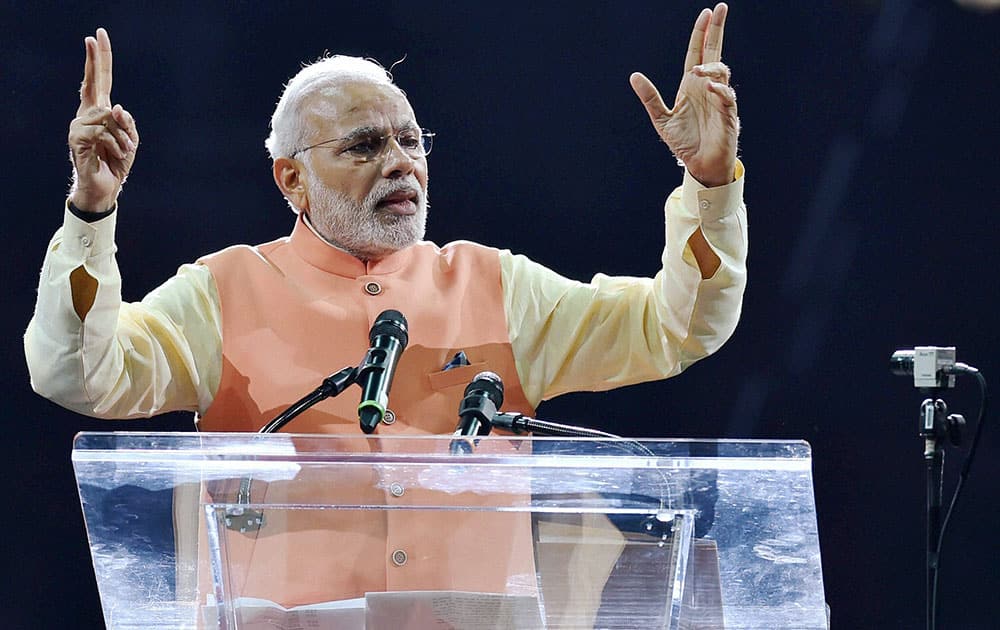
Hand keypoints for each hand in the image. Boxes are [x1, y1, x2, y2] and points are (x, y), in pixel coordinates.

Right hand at [68, 28, 138, 211]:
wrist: (107, 186)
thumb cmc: (118, 161)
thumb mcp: (131, 140)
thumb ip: (128, 123)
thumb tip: (117, 107)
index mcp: (102, 110)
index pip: (99, 81)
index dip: (98, 60)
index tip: (95, 36)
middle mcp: (88, 113)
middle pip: (92, 81)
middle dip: (95, 58)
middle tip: (95, 33)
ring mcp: (80, 123)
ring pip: (109, 116)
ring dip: (123, 136)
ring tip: (124, 150)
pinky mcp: (77, 136)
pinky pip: (103, 132)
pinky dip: (116, 144)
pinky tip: (116, 155)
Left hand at [630, 3, 738, 187]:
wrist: (699, 164)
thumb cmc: (684, 142)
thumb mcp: (661, 118)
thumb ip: (649, 97)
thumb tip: (634, 76)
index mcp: (691, 85)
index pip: (698, 52)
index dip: (702, 33)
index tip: (706, 13)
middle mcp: (707, 87)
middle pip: (714, 52)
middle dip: (717, 30)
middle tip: (719, 8)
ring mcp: (719, 99)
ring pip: (721, 72)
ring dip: (711, 67)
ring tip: (698, 72)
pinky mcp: (728, 115)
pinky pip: (727, 97)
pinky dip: (720, 91)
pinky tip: (710, 88)